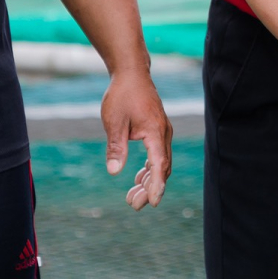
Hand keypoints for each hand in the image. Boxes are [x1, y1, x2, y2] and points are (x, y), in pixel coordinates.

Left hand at [101, 71, 172, 209]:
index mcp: (155, 132)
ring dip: (148, 181)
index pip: (160, 164)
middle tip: (133, 205)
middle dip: (149, 189)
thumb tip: (114, 172)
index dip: (156, 185)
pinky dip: (149, 169)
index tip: (152, 202)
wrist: (131, 73)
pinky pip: (157, 155)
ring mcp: (162, 132)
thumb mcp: (114, 122)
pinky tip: (137, 178)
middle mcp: (163, 133)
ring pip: (161, 164)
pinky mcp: (157, 131)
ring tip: (131, 198)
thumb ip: (116, 147)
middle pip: (162, 168)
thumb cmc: (122, 95)